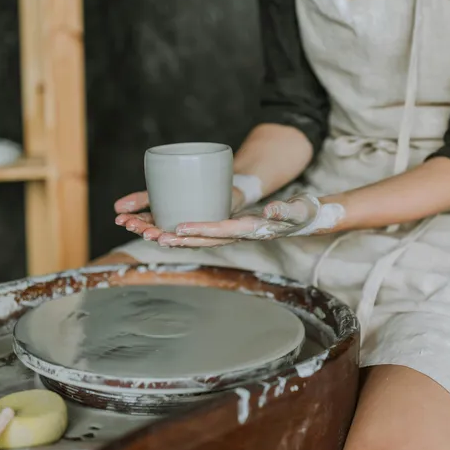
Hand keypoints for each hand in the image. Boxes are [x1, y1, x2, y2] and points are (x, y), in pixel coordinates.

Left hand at [120, 194, 343, 247]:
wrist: (304, 219)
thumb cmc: (301, 214)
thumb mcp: (297, 210)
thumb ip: (287, 211)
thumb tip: (272, 211)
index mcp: (248, 231)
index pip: (219, 232)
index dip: (198, 230)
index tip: (177, 228)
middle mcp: (234, 235)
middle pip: (200, 239)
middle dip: (176, 237)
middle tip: (150, 233)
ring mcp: (228, 232)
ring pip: (195, 237)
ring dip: (171, 235)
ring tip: (146, 230)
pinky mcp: (225, 227)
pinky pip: (199, 230)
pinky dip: (180, 229)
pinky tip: (161, 224)